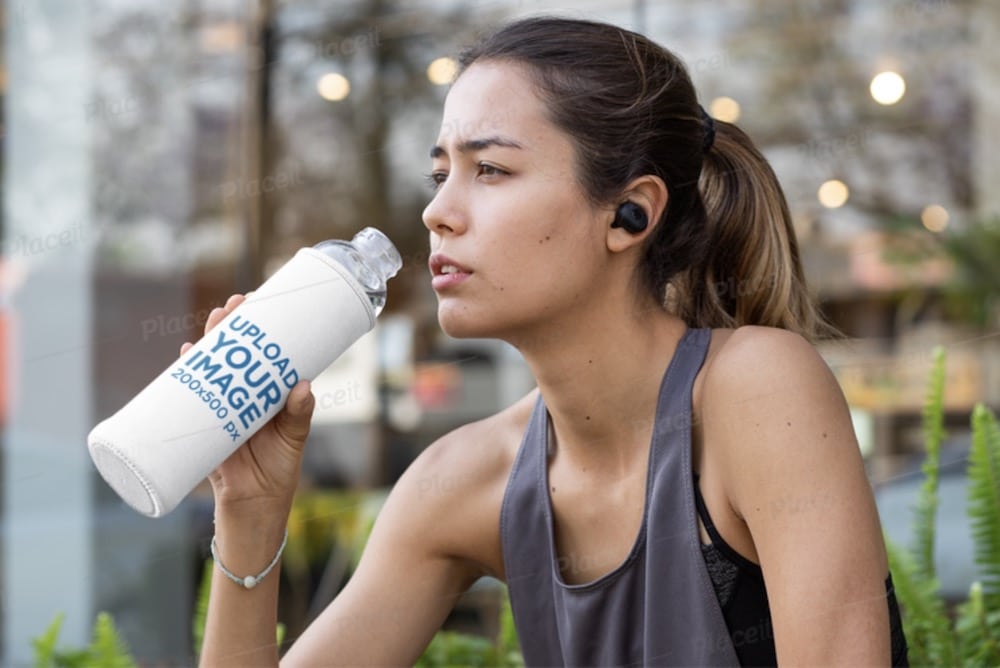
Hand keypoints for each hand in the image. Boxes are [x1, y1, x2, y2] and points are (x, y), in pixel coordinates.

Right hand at [180, 294, 315, 513]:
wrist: (254, 505)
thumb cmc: (279, 468)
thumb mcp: (294, 438)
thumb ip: (299, 414)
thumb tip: (303, 386)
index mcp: (264, 391)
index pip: (259, 351)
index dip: (256, 327)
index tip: (258, 300)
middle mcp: (240, 393)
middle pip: (232, 352)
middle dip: (230, 326)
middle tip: (234, 304)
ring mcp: (219, 405)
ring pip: (211, 367)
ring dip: (209, 342)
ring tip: (215, 321)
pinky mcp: (201, 423)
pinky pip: (190, 394)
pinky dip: (185, 374)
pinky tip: (186, 355)